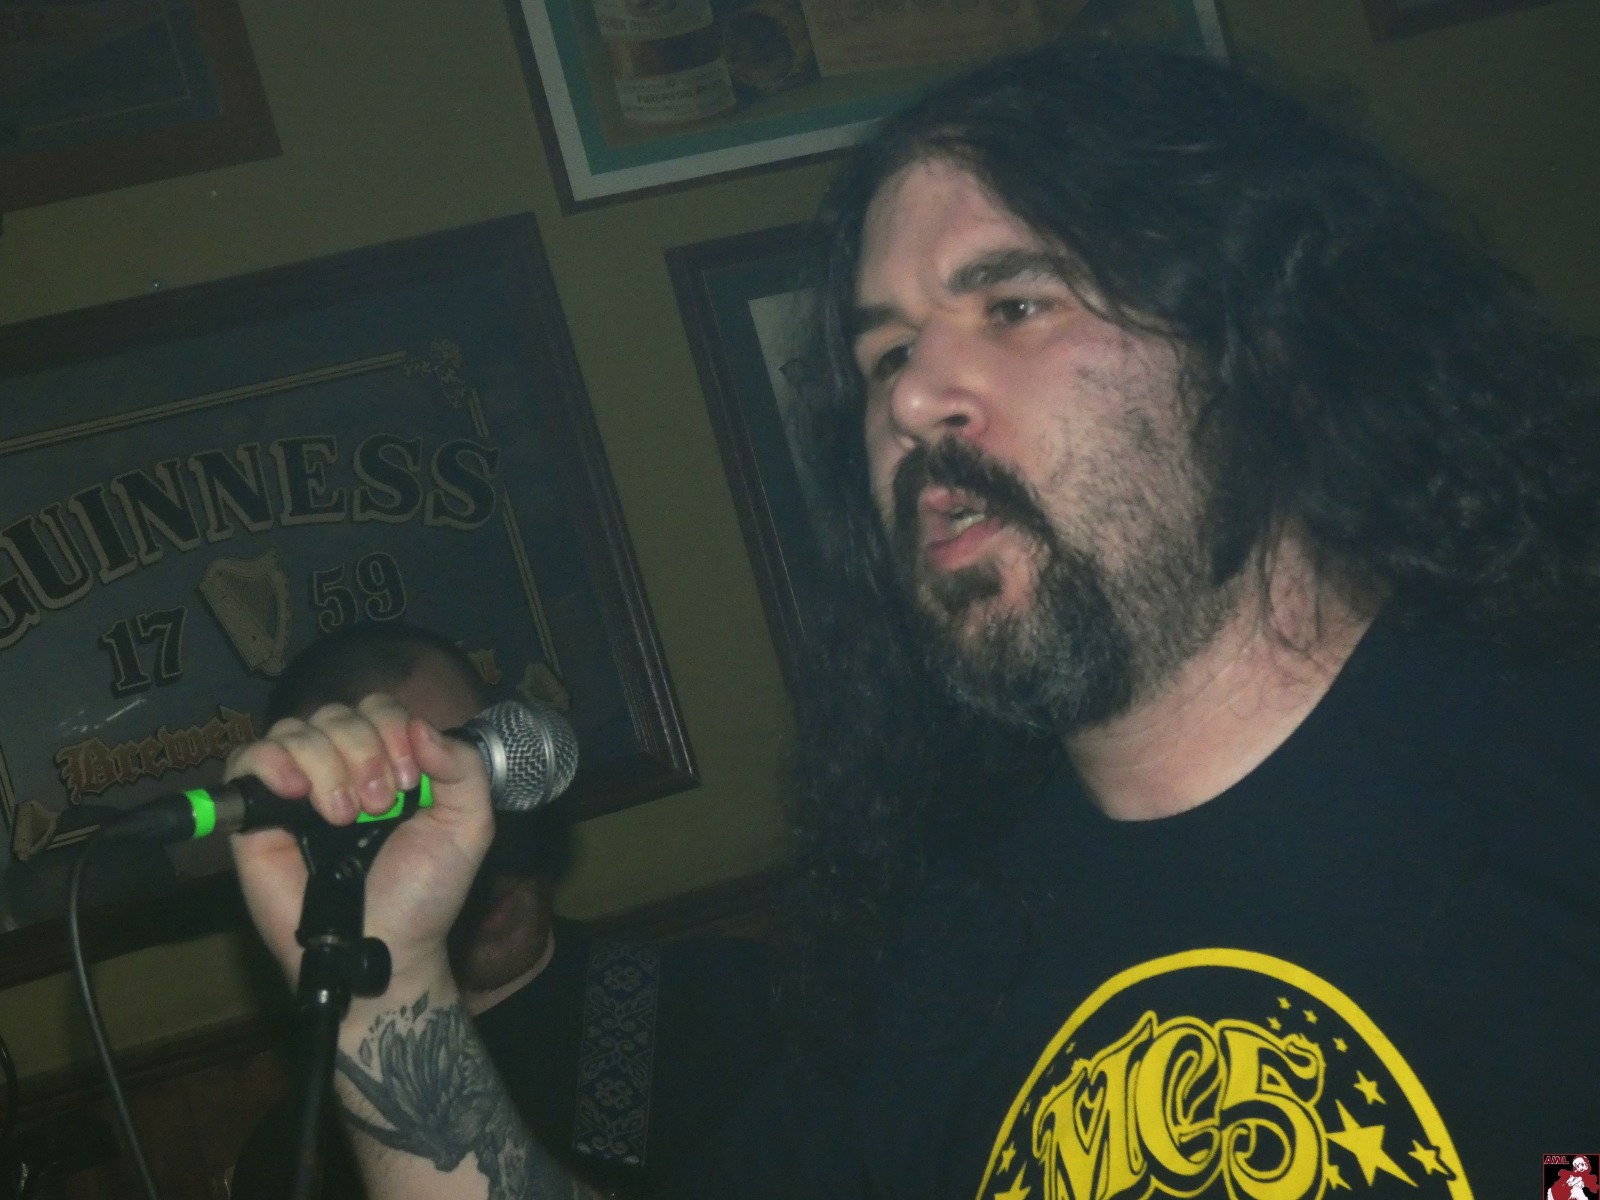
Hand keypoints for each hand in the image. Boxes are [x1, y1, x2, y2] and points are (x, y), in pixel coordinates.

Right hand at [227, 693, 494, 993]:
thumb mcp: (468, 825)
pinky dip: (271, 763)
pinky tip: (297, 792)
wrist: (383, 946)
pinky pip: (247, 759)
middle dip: (364, 752)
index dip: (393, 730)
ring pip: (295, 731)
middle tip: (379, 806)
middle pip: (336, 714)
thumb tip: (422, 727)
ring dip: (327, 766)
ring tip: (344, 817)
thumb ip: (464, 768)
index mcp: (388, 761)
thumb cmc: (423, 890)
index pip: (379, 708)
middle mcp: (340, 766)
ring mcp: (296, 788)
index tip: (409, 781)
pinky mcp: (256, 816)